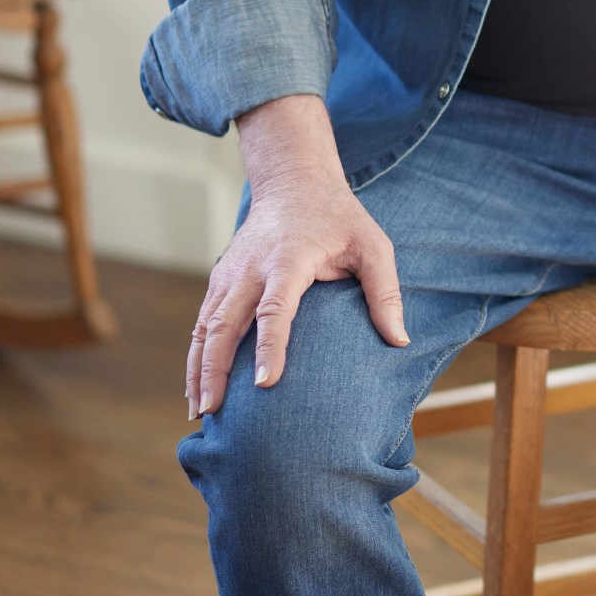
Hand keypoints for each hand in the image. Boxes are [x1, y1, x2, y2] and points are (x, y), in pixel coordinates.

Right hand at [186, 96, 406, 417]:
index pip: (275, 310)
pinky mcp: (220, 281)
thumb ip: (385, 292)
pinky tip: (196, 388)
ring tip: (199, 412)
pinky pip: (202, 323)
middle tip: (212, 412)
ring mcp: (229, 275)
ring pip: (205, 328)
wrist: (294, 183)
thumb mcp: (372, 246)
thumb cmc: (339, 219)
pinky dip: (196, 356)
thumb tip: (400, 341)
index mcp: (288, 260)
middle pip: (224, 325)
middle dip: (214, 370)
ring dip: (197, 370)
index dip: (270, 348)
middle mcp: (250, 269)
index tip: (265, 384)